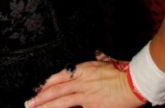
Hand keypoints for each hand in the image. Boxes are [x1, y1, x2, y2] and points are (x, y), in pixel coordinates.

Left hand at [24, 58, 142, 107]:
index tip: (37, 90)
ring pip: (62, 101)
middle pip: (56, 90)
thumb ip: (94, 64)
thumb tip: (92, 60)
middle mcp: (81, 82)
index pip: (59, 76)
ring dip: (48, 106)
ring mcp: (87, 95)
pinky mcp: (94, 106)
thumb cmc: (122, 73)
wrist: (135, 83)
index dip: (46, 84)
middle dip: (41, 98)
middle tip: (29, 104)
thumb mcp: (104, 63)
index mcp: (82, 70)